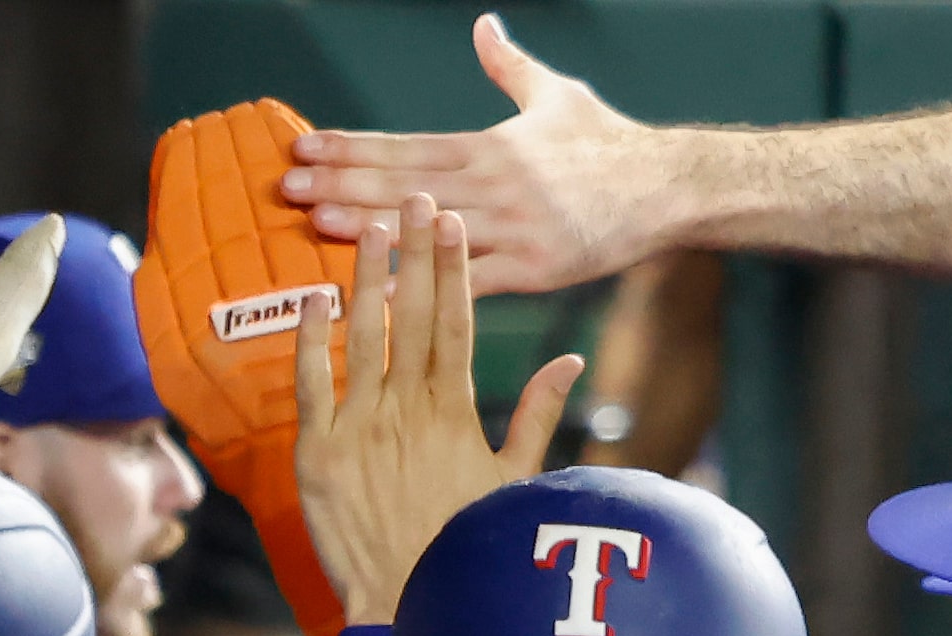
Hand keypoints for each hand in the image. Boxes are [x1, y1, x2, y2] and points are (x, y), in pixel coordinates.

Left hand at [282, 14, 657, 296]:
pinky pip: (465, 284)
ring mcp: (510, 231)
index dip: (351, 147)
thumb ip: (511, 67)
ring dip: (368, 230)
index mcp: (490, 147)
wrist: (665, 190)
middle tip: (286, 186)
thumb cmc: (609, 143)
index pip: (404, 146)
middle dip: (341, 184)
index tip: (304, 146)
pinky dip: (422, 289)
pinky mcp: (531, 272)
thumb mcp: (557, 95)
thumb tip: (484, 26)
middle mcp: (493, 187)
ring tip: (314, 226)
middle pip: (403, 186)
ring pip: (427, 232)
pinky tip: (381, 292)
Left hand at [295, 194, 579, 622]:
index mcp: (453, 413)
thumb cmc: (461, 546)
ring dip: (368, 280)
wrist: (403, 602)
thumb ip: (535, 414)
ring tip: (370, 228)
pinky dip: (311, 339)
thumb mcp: (510, 480)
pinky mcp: (318, 451)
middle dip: (414, 254)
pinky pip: (312, 382)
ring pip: (363, 338)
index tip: (450, 221)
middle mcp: (408, 410)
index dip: (452, 268)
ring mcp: (361, 428)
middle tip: (414, 200)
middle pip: (412, 316)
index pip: (455, 323)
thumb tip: (571, 360)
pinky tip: (314, 297)